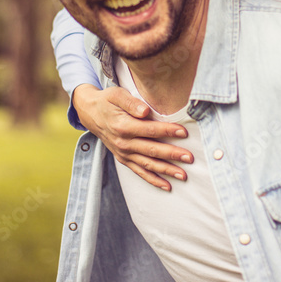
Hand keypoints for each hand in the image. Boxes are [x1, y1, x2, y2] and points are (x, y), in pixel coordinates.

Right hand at [72, 85, 193, 190]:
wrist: (91, 113)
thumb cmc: (108, 101)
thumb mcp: (116, 95)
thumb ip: (131, 103)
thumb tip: (145, 111)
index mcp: (123, 126)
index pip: (149, 130)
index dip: (167, 130)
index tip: (184, 132)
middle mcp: (123, 143)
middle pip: (151, 150)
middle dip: (172, 154)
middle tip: (189, 158)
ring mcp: (123, 153)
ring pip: (148, 164)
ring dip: (166, 170)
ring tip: (183, 175)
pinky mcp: (124, 159)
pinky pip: (139, 172)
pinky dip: (153, 180)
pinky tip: (167, 186)